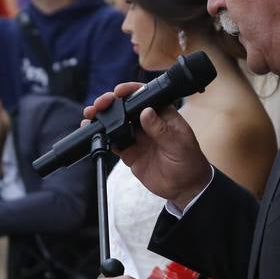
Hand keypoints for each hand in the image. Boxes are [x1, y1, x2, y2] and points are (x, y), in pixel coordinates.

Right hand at [84, 83, 211, 209]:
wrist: (185, 188)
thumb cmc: (188, 162)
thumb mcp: (179, 145)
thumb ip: (161, 130)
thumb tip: (146, 112)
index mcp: (162, 114)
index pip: (145, 96)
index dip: (130, 90)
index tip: (119, 91)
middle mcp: (147, 122)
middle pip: (125, 106)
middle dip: (110, 102)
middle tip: (100, 104)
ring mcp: (137, 136)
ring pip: (116, 122)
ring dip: (103, 117)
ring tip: (91, 116)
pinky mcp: (129, 152)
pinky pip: (113, 142)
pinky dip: (103, 137)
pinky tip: (94, 134)